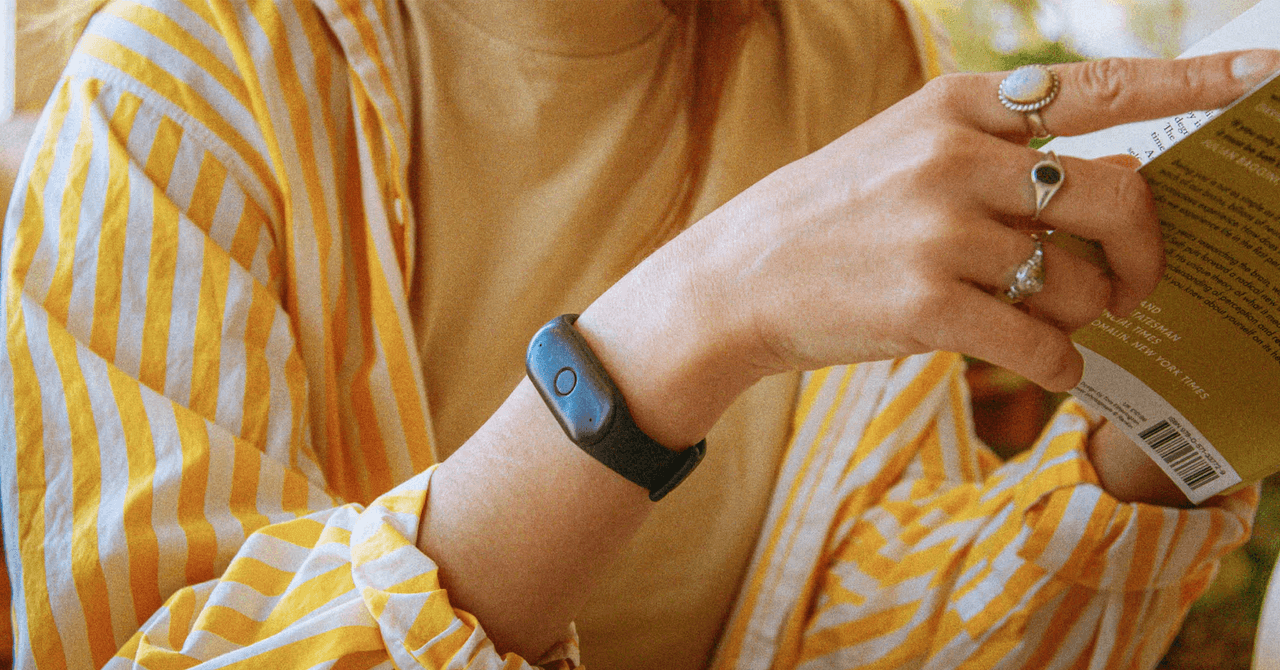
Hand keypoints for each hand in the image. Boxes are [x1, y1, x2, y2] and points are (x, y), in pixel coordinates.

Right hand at [686, 50, 1279, 392]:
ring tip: (1048, 322)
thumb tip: (1116, 181)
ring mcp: (941, 231)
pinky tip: (1042, 364)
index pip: (1098, 87)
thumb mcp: (906, 151)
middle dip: (1148, 250)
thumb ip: (1002, 153)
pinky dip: (1061, 365)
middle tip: (1134, 281)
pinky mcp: (928, 307)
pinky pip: (1044, 344)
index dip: (1193, 82)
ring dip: (1087, 315)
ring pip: (1081, 282)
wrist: (735, 278)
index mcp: (958, 106)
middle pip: (1119, 194)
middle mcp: (957, 158)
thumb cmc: (829, 216)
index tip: (1266, 74)